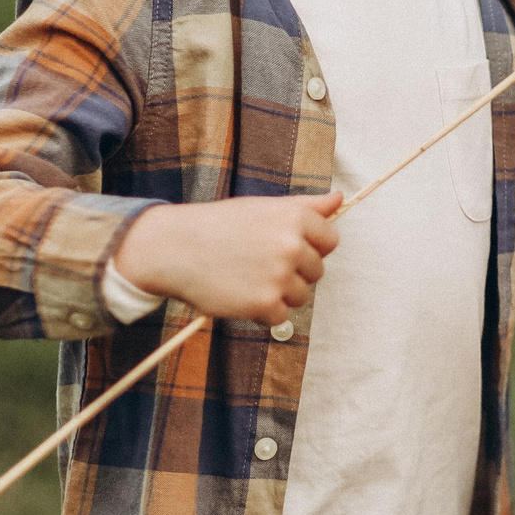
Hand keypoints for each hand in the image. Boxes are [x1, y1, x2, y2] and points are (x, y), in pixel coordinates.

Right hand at [111, 192, 342, 323]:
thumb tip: (339, 199)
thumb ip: (306, 206)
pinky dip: (262, 312)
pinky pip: (280, 316)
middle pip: (316, 271)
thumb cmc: (220, 225)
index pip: (330, 241)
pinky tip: (240, 293)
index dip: (309, 247)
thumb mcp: (263, 207)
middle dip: (293, 271)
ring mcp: (280, 276)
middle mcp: (292, 245)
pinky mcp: (265, 304)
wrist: (175, 247)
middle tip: (258, 262)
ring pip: (300, 295)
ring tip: (247, 277)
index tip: (284, 247)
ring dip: (278, 293)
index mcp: (296, 218)